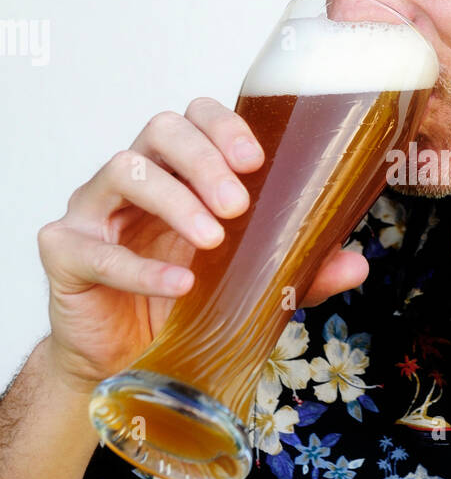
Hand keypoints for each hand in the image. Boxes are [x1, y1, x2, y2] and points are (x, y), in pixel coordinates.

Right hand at [38, 98, 368, 393]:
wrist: (124, 361)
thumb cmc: (183, 305)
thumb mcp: (250, 284)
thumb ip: (298, 269)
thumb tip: (357, 262)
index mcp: (179, 172)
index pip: (195, 117)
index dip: (223, 126)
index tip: (257, 159)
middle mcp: (135, 178)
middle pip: (161, 129)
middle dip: (204, 158)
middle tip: (239, 203)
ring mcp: (95, 210)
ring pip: (124, 170)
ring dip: (175, 200)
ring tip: (213, 240)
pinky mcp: (65, 250)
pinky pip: (96, 248)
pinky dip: (141, 267)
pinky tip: (178, 285)